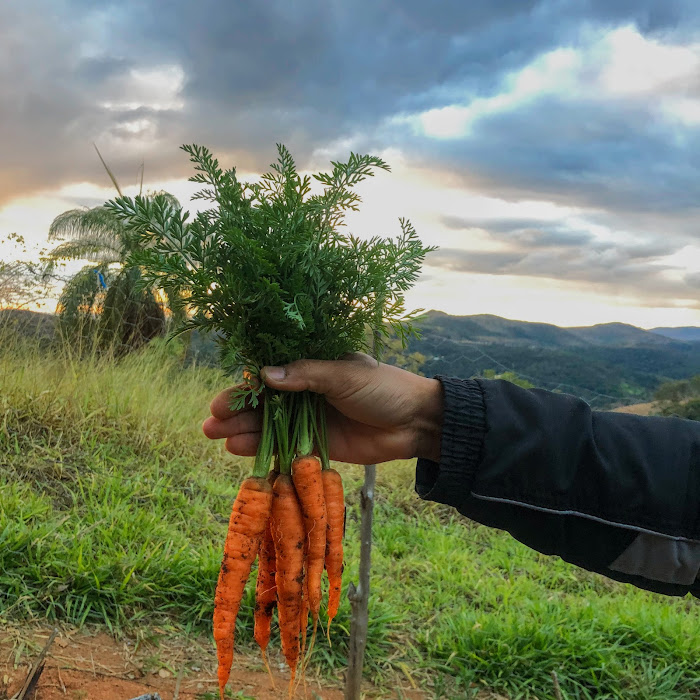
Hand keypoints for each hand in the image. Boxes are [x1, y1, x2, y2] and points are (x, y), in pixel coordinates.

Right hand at [202, 354, 443, 464]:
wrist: (416, 422)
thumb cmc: (384, 387)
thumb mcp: (345, 374)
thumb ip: (306, 375)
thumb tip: (263, 374)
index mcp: (313, 368)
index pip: (271, 375)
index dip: (246, 386)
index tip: (223, 399)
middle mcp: (307, 393)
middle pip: (264, 403)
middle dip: (237, 412)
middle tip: (211, 423)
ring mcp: (310, 421)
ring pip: (270, 426)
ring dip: (243, 432)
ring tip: (216, 438)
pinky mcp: (318, 446)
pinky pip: (286, 448)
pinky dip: (265, 450)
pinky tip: (240, 452)